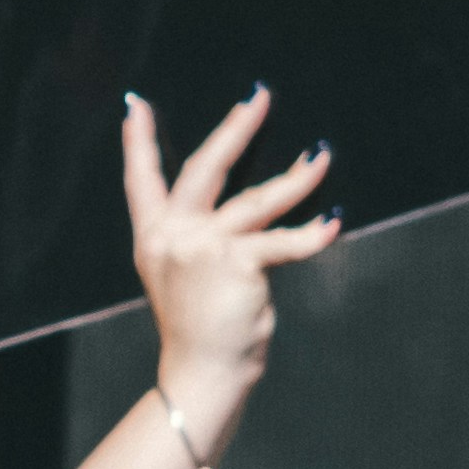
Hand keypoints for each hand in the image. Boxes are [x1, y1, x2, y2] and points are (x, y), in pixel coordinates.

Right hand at [125, 87, 339, 442]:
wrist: (201, 370)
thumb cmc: (198, 324)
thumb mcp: (181, 273)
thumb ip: (198, 235)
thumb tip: (245, 200)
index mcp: (154, 236)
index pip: (141, 180)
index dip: (137, 142)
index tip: (135, 105)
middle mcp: (173, 236)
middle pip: (204, 169)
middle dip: (235, 130)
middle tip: (259, 97)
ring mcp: (203, 248)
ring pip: (256, 200)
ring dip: (296, 178)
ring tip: (321, 155)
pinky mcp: (236, 265)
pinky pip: (283, 242)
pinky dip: (313, 234)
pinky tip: (333, 221)